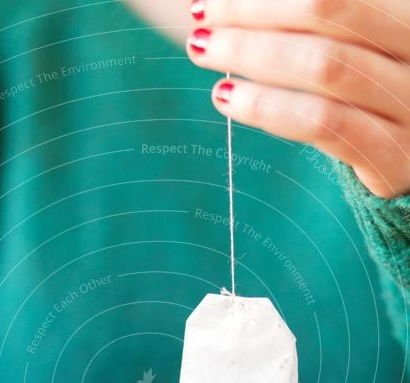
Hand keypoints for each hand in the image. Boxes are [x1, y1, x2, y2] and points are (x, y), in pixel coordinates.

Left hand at [187, 0, 409, 196]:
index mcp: (409, 14)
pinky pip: (324, 125)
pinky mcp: (390, 158)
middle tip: (201, 16)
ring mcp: (409, 107)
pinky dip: (269, 108)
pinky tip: (226, 97)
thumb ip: (320, 18)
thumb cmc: (378, 87)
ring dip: (254, 55)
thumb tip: (238, 2)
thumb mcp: (359, 43)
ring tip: (202, 49)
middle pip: (329, 14)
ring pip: (325, 68)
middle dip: (255, 12)